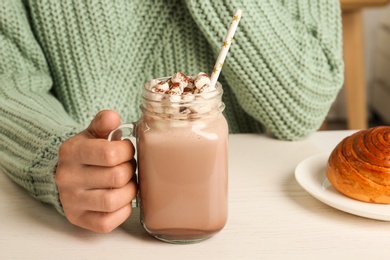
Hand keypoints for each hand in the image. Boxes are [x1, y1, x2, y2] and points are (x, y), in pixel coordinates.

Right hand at [56, 110, 136, 232]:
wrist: (67, 174)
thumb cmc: (88, 152)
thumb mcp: (93, 133)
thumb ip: (103, 123)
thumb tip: (113, 117)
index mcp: (71, 152)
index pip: (110, 154)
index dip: (128, 152)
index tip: (128, 150)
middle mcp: (67, 177)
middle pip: (116, 177)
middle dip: (130, 171)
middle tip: (129, 167)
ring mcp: (71, 201)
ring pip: (113, 201)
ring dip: (129, 191)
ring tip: (127, 183)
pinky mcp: (78, 219)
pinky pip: (108, 222)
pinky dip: (122, 211)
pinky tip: (121, 199)